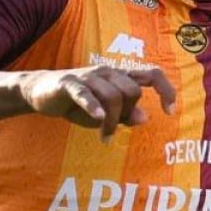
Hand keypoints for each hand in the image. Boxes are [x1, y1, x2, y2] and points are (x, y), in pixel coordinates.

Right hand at [21, 61, 176, 139]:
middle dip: (126, 116)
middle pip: (132, 92)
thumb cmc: (77, 103)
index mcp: (120, 77)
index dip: (166, 90)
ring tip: (104, 138)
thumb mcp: (105, 114)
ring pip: (112, 96)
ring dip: (110, 123)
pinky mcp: (69, 84)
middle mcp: (107, 72)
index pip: (152, 74)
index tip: (170, 112)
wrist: (40, 93)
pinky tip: (98, 118)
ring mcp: (88, 76)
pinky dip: (93, 106)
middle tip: (112, 133)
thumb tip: (146, 117)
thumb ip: (125, 115)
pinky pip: (85, 94)